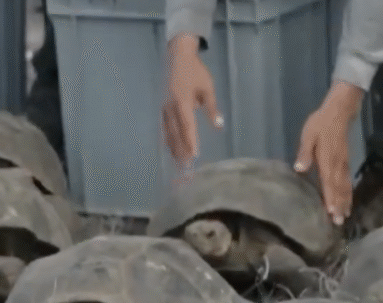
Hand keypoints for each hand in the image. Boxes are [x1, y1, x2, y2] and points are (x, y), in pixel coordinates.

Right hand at [161, 34, 224, 170]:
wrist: (179, 57)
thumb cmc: (196, 72)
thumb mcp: (208, 88)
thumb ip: (211, 108)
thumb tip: (218, 125)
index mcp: (183, 102)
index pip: (188, 126)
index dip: (190, 142)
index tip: (194, 155)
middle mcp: (171, 107)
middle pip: (176, 133)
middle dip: (181, 150)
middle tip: (186, 166)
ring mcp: (166, 108)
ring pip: (168, 132)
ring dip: (174, 148)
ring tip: (179, 162)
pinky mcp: (164, 108)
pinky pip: (165, 127)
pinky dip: (168, 139)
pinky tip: (171, 149)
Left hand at [294, 81, 365, 225]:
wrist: (338, 112)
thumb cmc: (320, 124)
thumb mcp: (308, 136)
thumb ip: (304, 153)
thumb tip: (299, 169)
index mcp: (327, 160)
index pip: (328, 182)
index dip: (330, 198)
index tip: (331, 212)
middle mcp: (337, 165)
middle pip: (339, 189)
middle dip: (339, 206)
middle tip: (339, 223)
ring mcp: (343, 165)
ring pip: (345, 187)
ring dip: (345, 202)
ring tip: (345, 217)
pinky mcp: (346, 163)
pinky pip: (348, 182)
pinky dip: (349, 194)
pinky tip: (348, 202)